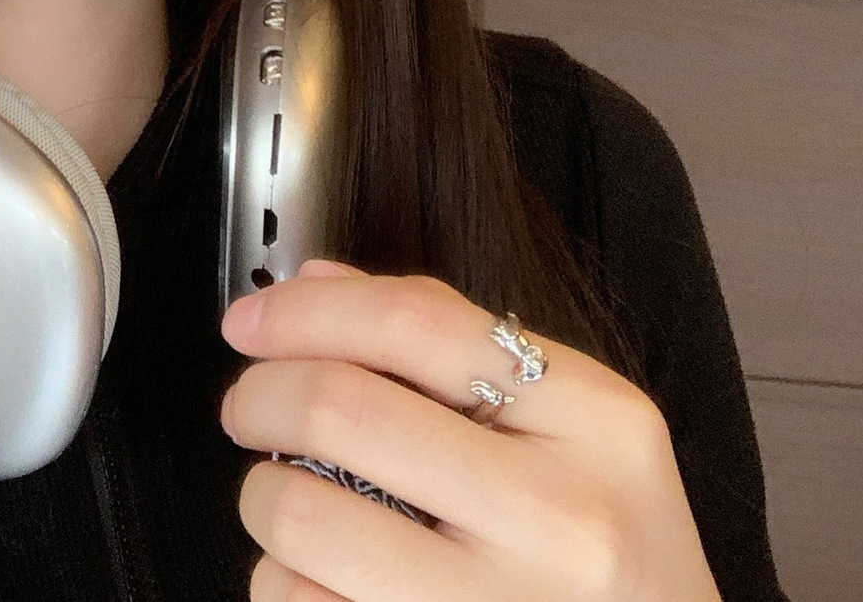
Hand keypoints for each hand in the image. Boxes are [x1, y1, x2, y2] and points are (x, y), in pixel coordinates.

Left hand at [219, 260, 720, 601]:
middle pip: (342, 409)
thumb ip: (452, 346)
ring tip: (292, 503)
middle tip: (250, 408)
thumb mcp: (582, 440)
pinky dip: (284, 583)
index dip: (306, 311)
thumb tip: (315, 290)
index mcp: (601, 424)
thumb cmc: (612, 568)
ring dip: (266, 499)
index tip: (251, 321)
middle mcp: (565, 519)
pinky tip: (324, 581)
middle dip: (262, 396)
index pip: (417, 321)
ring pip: (305, 515)